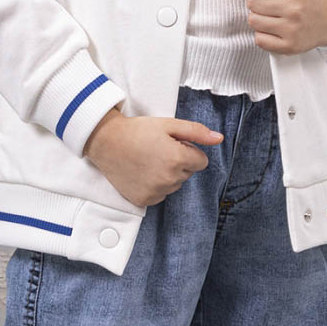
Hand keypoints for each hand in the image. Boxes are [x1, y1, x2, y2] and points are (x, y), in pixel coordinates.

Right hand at [83, 110, 223, 207]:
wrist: (107, 141)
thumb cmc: (138, 130)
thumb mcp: (169, 124)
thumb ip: (196, 132)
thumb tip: (219, 139)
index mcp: (178, 159)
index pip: (201, 161)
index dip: (188, 150)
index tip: (172, 143)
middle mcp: (169, 180)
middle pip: (188, 173)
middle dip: (179, 162)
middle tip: (158, 149)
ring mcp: (156, 192)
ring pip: (174, 185)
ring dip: (167, 174)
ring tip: (148, 159)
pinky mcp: (144, 201)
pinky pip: (160, 195)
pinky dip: (155, 185)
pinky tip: (142, 171)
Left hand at [247, 0, 326, 53]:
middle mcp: (295, 10)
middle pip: (252, 3)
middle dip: (257, 0)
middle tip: (269, 1)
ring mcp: (292, 30)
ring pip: (253, 21)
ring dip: (258, 17)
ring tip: (271, 14)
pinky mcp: (289, 46)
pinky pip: (259, 39)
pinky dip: (262, 34)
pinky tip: (273, 28)